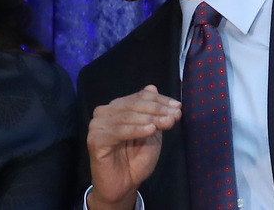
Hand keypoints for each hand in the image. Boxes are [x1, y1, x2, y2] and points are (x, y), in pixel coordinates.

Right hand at [86, 85, 181, 209]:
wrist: (123, 185)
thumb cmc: (136, 160)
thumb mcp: (151, 133)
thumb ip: (151, 112)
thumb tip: (152, 87)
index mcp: (116, 108)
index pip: (138, 97)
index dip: (159, 100)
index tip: (178, 107)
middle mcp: (104, 113)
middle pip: (133, 104)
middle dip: (157, 109)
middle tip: (175, 116)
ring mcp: (97, 126)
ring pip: (127, 116)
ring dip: (150, 119)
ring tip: (167, 123)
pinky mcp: (94, 140)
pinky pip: (118, 132)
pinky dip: (136, 129)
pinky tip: (150, 130)